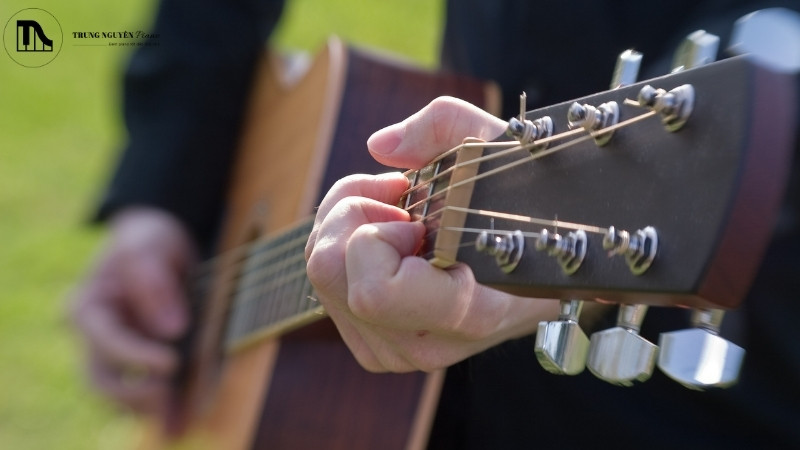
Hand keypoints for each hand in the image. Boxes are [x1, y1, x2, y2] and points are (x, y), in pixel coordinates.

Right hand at [70, 207, 194, 416]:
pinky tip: (180, 418)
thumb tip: (171, 328)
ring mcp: (111, 354)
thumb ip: (154, 283)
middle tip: (170, 397)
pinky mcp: (133, 364)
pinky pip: (140, 391)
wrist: (155, 243)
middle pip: (102, 380)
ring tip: (178, 420)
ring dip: (148, 408)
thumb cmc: (148, 241)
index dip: (136, 356)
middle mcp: (93, 337)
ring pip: (119, 394)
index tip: (170, 363)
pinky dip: (159, 405)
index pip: (107, 341)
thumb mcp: (150, 248)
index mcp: (87, 307)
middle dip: (134, 396)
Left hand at [305, 97, 559, 372]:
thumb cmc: (525, 210)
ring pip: (319, 276)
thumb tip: (380, 147)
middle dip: (353, 215)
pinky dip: (345, 250)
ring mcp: (396, 352)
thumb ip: (443, 127)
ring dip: (347, 227)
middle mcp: (426, 343)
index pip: (375, 292)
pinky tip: (386, 239)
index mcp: (467, 312)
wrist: (539, 275)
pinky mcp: (375, 347)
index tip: (418, 219)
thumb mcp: (500, 150)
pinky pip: (326, 291)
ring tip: (397, 214)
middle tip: (400, 201)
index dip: (380, 236)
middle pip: (327, 273)